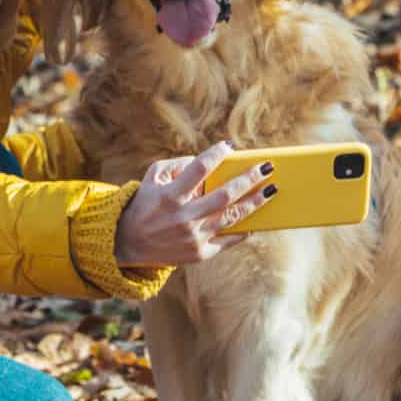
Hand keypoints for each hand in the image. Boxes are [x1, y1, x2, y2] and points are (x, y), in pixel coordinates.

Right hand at [114, 141, 275, 267]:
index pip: (198, 169)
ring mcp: (193, 237)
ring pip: (232, 217)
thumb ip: (177, 165)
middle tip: (267, 167)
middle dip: (249, 179)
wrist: (129, 244)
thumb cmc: (145, 204)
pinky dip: (244, 229)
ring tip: (272, 190)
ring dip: (255, 202)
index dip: (215, 155)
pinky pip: (229, 239)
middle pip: (224, 195)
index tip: (229, 146)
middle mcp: (183, 217)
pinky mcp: (200, 253)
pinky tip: (257, 218)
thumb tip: (206, 160)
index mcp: (170, 196)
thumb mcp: (152, 179)